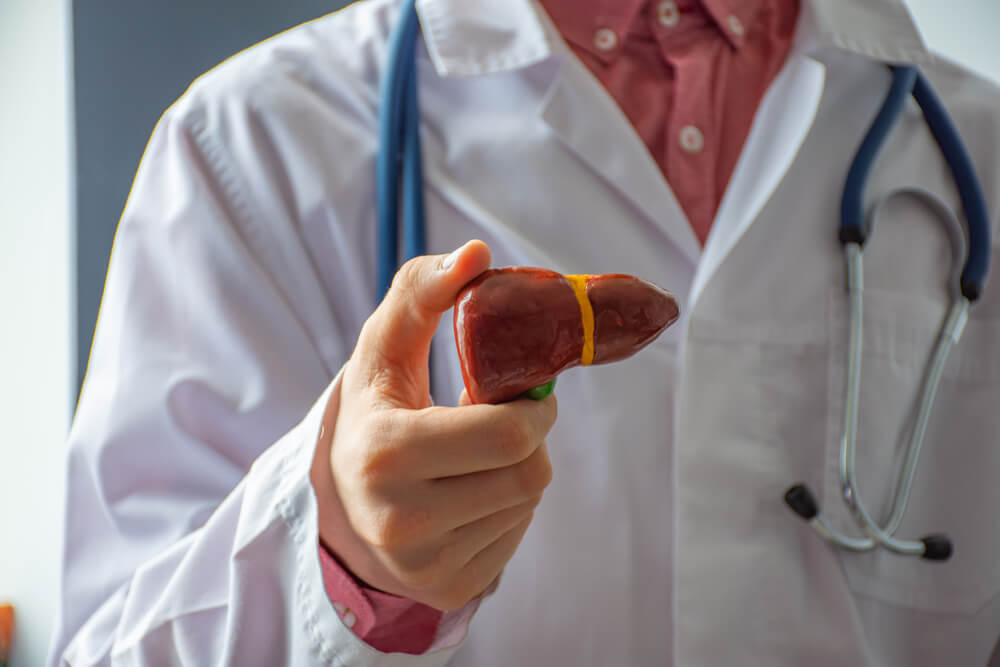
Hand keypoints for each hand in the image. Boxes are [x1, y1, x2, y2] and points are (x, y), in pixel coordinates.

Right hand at [310, 241, 557, 610]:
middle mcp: (400, 521)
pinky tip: (471, 491)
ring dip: (518, 469)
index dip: (532, 407)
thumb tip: (478, 253)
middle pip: (529, 473)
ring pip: (527, 503)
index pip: (508, 435)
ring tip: (476, 455)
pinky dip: (507, 505)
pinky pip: (516, 535)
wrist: (340, 503)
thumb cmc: (373, 412)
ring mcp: (425, 564)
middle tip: (503, 419)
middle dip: (528, 437)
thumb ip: (422, 290)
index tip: (517, 391)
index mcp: (384, 455)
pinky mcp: (449, 589)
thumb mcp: (383, 347)